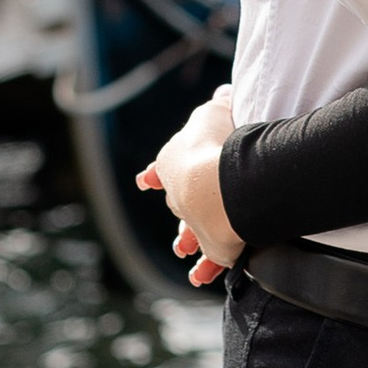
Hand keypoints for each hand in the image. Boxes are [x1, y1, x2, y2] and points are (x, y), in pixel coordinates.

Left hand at [138, 83, 243, 284]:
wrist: (216, 183)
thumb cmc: (217, 141)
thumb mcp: (218, 112)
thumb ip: (221, 104)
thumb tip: (223, 92)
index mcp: (175, 161)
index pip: (164, 167)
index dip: (157, 173)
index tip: (144, 181)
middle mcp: (181, 194)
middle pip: (180, 203)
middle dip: (181, 212)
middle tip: (177, 226)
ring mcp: (196, 220)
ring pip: (192, 234)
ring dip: (189, 242)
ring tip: (185, 256)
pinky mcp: (216, 244)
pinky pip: (214, 257)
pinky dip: (207, 266)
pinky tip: (201, 275)